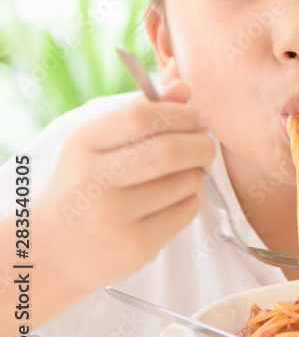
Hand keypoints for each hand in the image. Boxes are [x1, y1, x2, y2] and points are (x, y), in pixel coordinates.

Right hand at [32, 81, 213, 293]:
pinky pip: (187, 210)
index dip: (180, 113)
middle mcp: (94, 180)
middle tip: (205, 145)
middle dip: (201, 144)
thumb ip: (142, 111)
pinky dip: (191, 200)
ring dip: (196, 174)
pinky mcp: (135, 245)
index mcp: (84, 144)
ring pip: (185, 181)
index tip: (197, 117)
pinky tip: (171, 202)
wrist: (55, 248)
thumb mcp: (100, 143)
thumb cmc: (86, 184)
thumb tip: (184, 87)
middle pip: (170, 150)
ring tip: (182, 176)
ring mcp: (113, 216)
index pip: (142, 116)